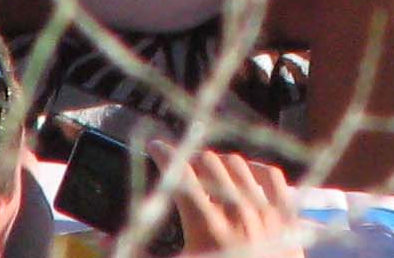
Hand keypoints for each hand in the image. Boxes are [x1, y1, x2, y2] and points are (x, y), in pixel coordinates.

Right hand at [150, 142, 300, 257]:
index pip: (181, 176)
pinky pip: (273, 177)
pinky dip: (256, 168)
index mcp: (207, 228)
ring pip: (240, 164)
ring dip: (219, 161)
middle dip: (190, 157)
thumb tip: (107, 240)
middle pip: (210, 162)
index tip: (156, 147)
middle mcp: (238, 213)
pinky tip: (246, 173)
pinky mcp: (286, 219)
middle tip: (179, 163)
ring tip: (206, 168)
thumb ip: (141, 256)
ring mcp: (265, 213)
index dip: (165, 155)